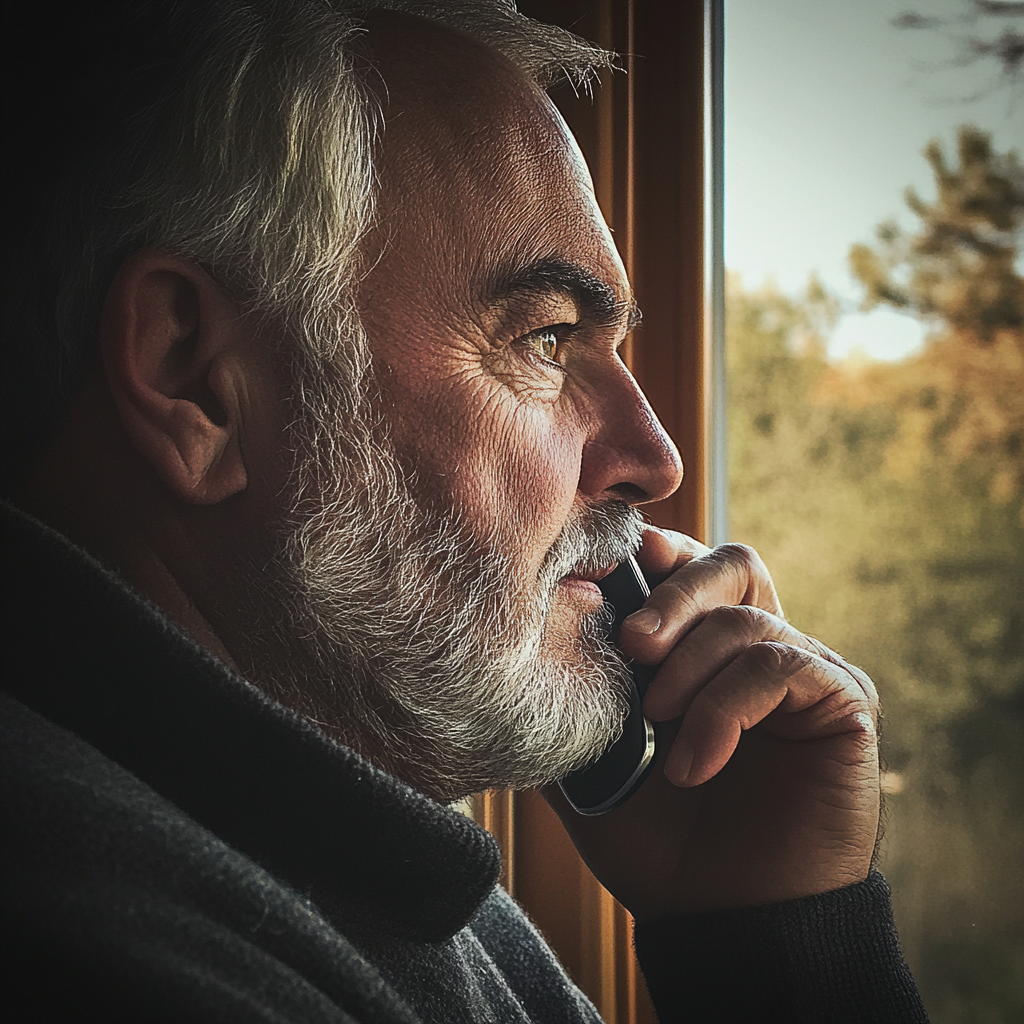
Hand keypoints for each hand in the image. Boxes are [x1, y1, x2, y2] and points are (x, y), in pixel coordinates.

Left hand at [545, 527, 879, 920]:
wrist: (722, 921)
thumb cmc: (660, 846)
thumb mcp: (590, 768)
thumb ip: (565, 709)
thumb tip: (520, 658)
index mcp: (704, 654)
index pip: (686, 569)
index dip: (651, 560)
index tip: (603, 579)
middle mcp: (759, 651)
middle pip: (726, 566)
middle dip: (670, 595)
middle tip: (629, 644)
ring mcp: (803, 673)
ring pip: (745, 617)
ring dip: (689, 667)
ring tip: (656, 723)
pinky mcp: (841, 701)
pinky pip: (781, 664)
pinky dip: (726, 706)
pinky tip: (696, 763)